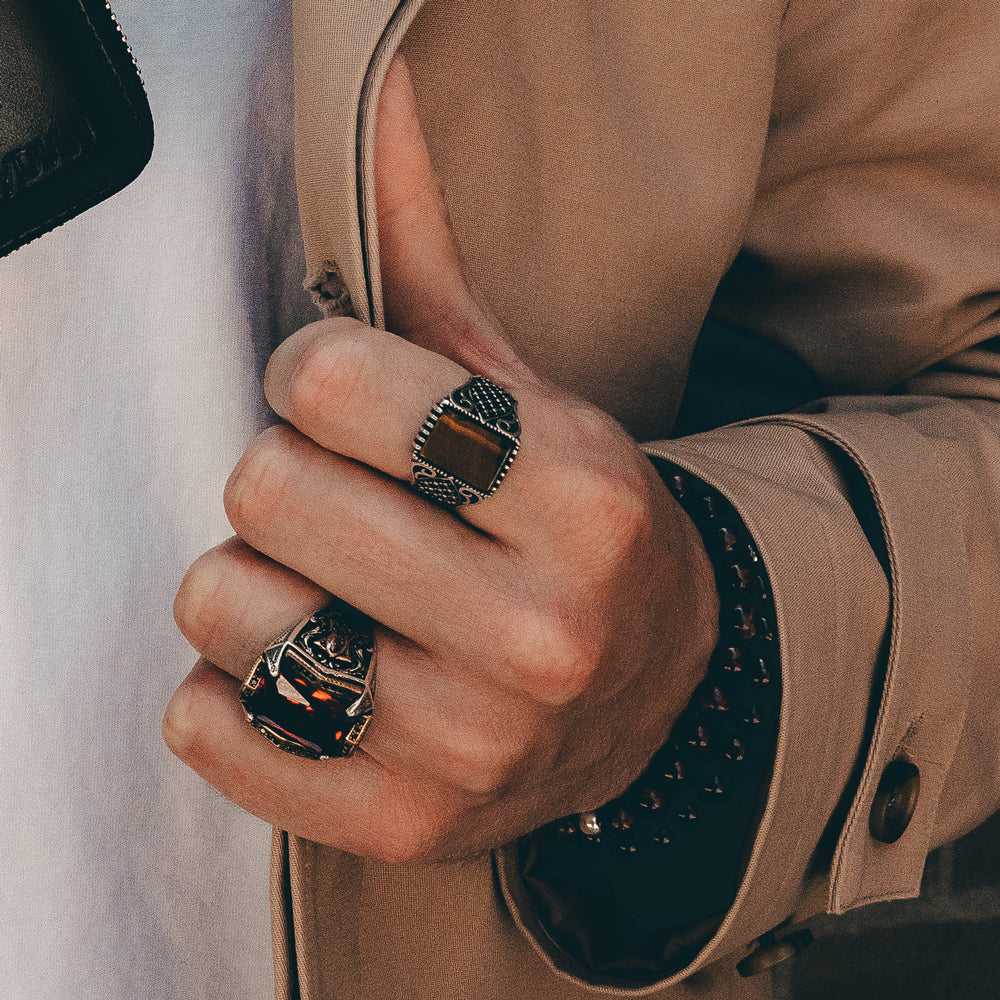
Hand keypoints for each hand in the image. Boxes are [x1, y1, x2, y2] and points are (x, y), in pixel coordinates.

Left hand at [165, 56, 718, 861]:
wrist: (654, 693)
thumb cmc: (578, 533)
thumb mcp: (531, 393)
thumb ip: (431, 258)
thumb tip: (384, 97)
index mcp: (579, 499)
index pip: (328, 380)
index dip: (313, 378)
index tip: (344, 407)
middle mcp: (536, 634)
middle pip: (263, 491)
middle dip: (283, 478)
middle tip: (340, 506)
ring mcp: (467, 743)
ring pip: (225, 612)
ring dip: (252, 585)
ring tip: (330, 593)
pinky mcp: (405, 822)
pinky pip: (215, 732)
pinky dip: (231, 693)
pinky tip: (309, 672)